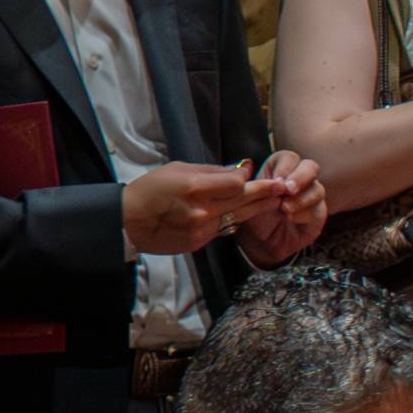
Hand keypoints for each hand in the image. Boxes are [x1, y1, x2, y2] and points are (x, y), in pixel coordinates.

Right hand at [123, 160, 291, 256]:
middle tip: (284, 186)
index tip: (252, 171)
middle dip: (265, 192)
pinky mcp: (201, 242)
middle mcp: (203, 210)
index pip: (236, 183)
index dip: (246, 177)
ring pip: (239, 217)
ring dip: (258, 207)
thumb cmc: (149, 189)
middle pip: (244, 200)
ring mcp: (203, 229)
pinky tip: (243, 212)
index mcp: (195, 188)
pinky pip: (224, 228)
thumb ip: (210, 171)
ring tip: (276, 200)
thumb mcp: (177, 169)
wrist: (129, 221)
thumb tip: (239, 170)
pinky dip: (233, 219)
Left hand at [237, 150, 328, 268]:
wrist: (259, 241)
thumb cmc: (253, 214)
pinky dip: (304, 213)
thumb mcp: (249, 198)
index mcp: (280, 170)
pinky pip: (318, 210)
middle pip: (310, 167)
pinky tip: (291, 218)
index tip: (274, 180)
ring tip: (285, 208)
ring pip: (317, 189)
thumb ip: (258, 185)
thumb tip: (268, 176)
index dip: (285, 166)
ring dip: (301, 198)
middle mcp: (299, 180)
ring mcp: (311, 197)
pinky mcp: (318, 215)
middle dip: (300, 177)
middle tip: (287, 189)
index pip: (289, 157)